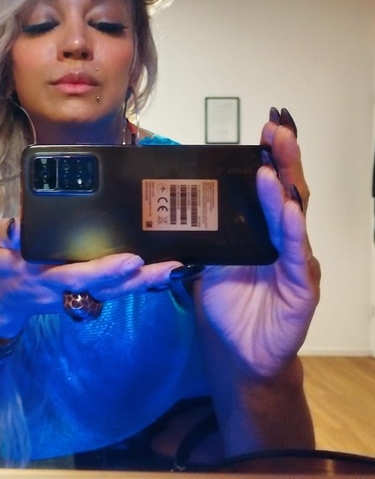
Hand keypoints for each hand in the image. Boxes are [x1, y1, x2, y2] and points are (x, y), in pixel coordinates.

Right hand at [0, 217, 180, 335]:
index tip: (129, 259)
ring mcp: (80, 294)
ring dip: (147, 282)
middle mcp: (68, 290)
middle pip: (108, 288)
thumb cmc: (1, 268)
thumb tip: (18, 224)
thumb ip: (4, 235)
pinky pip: (117, 289)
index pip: (76, 275)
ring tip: (176, 267)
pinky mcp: (89, 291)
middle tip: (169, 266)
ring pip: (117, 292)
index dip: (103, 270)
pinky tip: (165, 269)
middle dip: (138, 279)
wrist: (4, 301)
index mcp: (46, 278)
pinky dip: (141, 282)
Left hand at [196, 108, 320, 377]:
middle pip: (287, 193)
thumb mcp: (210, 260)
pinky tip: (289, 212)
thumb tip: (178, 200)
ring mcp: (295, 261)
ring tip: (273, 165)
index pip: (269, 188)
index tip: (265, 129)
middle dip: (283, 159)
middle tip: (277, 130)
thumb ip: (205, 232)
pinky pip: (296, 256)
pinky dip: (292, 232)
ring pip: (293, 219)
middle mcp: (283, 239)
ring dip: (284, 190)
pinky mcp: (301, 288)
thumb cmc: (228, 303)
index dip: (269, 158)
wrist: (238, 349)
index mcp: (262, 230)